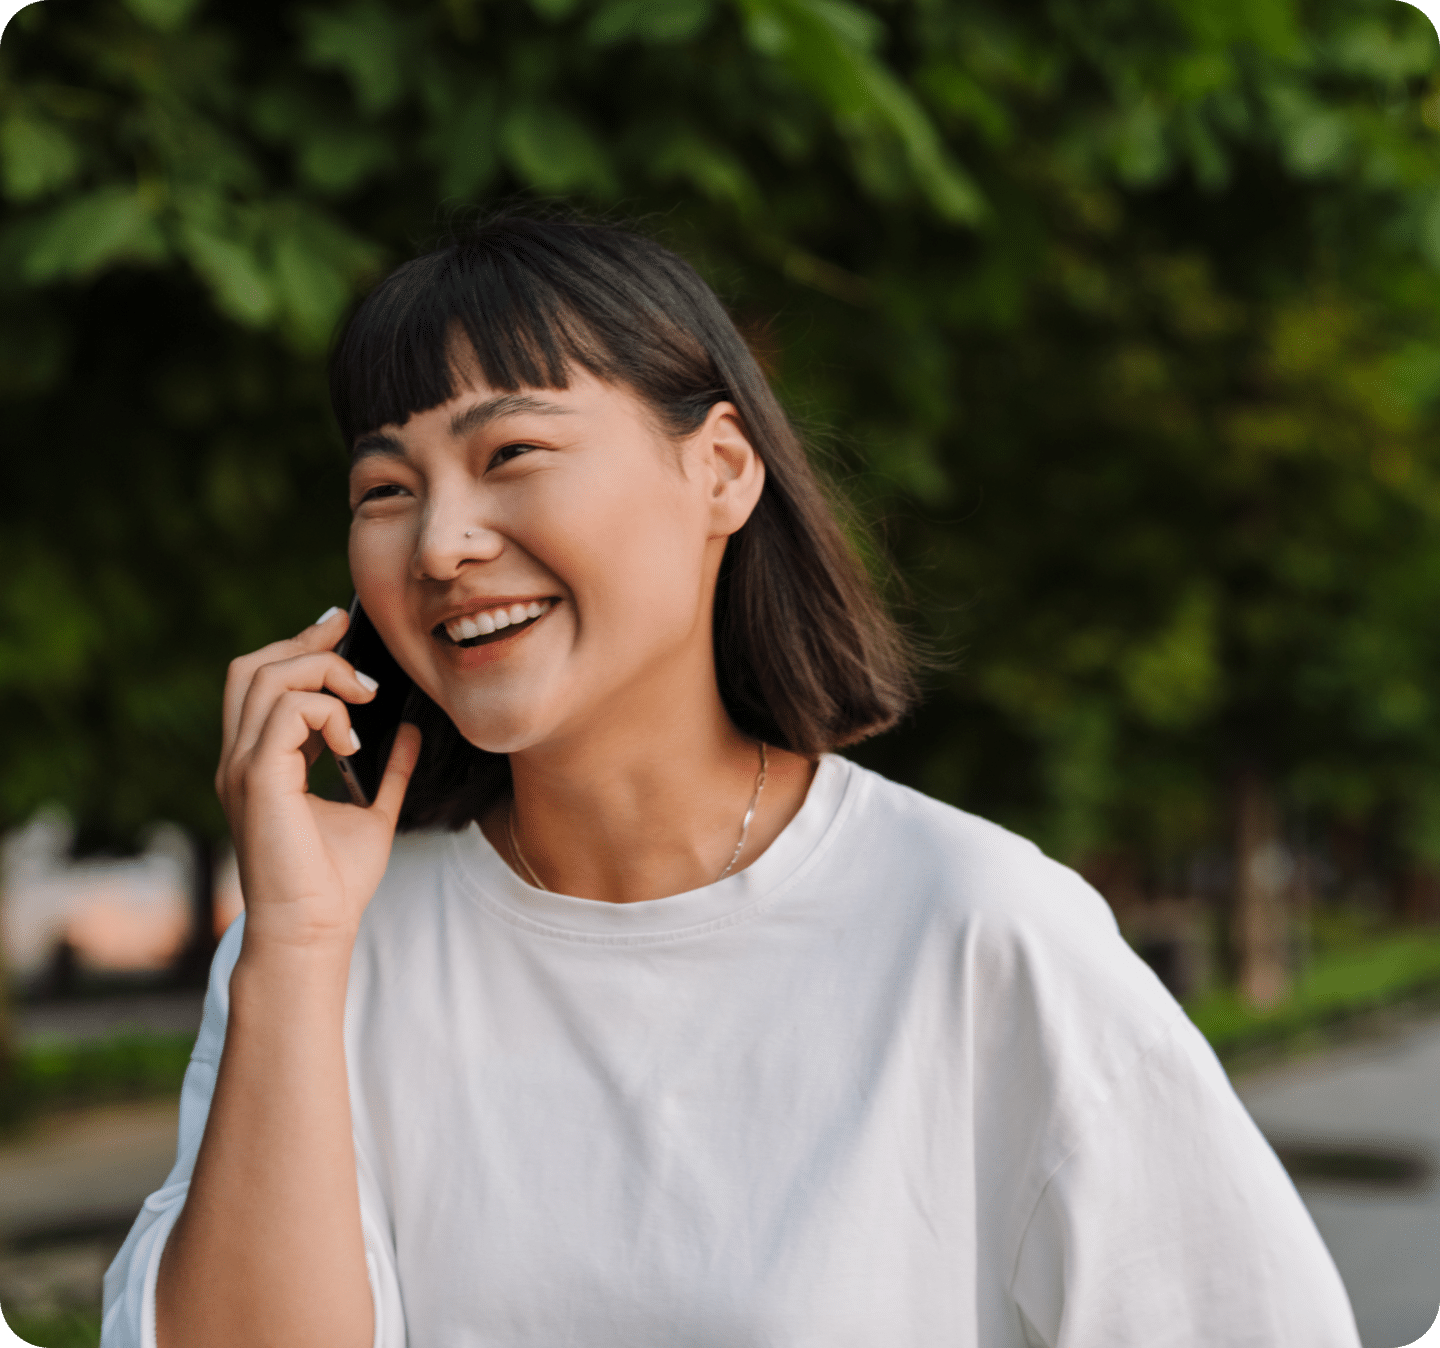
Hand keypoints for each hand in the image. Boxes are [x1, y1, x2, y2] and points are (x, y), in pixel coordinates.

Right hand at [216, 607, 421, 952]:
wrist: (313, 930)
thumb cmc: (335, 882)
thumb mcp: (373, 811)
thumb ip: (388, 769)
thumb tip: (411, 728)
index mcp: (259, 762)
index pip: (260, 681)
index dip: (299, 647)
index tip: (342, 628)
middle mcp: (240, 759)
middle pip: (252, 666)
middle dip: (306, 645)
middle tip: (353, 644)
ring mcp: (242, 768)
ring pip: (265, 678)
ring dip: (324, 675)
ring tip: (365, 700)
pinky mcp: (258, 780)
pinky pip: (285, 712)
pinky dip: (326, 711)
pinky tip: (352, 741)